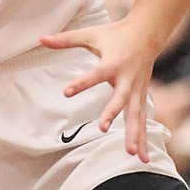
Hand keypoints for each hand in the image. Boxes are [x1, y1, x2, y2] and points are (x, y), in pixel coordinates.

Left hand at [42, 14, 158, 160]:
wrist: (148, 32)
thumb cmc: (116, 34)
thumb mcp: (91, 34)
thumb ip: (66, 39)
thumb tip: (41, 39)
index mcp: (113, 62)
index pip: (95, 74)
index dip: (81, 83)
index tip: (66, 92)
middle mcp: (127, 78)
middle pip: (121, 99)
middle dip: (112, 113)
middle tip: (103, 128)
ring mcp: (137, 89)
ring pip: (137, 114)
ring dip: (135, 134)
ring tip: (131, 154)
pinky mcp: (142, 96)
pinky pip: (143, 119)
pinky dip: (144, 137)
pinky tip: (143, 158)